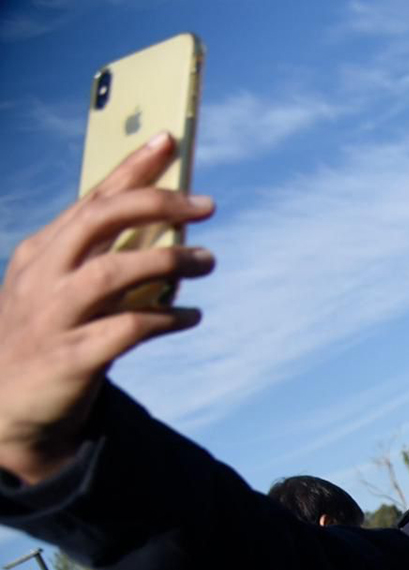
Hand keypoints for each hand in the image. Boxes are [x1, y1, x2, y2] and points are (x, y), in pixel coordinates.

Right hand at [0, 132, 214, 483]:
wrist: (3, 411)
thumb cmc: (47, 338)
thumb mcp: (62, 290)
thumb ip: (103, 259)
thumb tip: (170, 229)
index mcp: (42, 253)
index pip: (91, 199)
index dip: (132, 168)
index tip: (169, 140)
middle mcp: (44, 277)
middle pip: (99, 221)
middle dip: (156, 203)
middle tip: (206, 203)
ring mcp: (54, 317)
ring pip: (114, 272)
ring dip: (169, 261)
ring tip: (209, 260)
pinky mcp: (71, 358)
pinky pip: (127, 329)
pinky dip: (165, 318)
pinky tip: (192, 315)